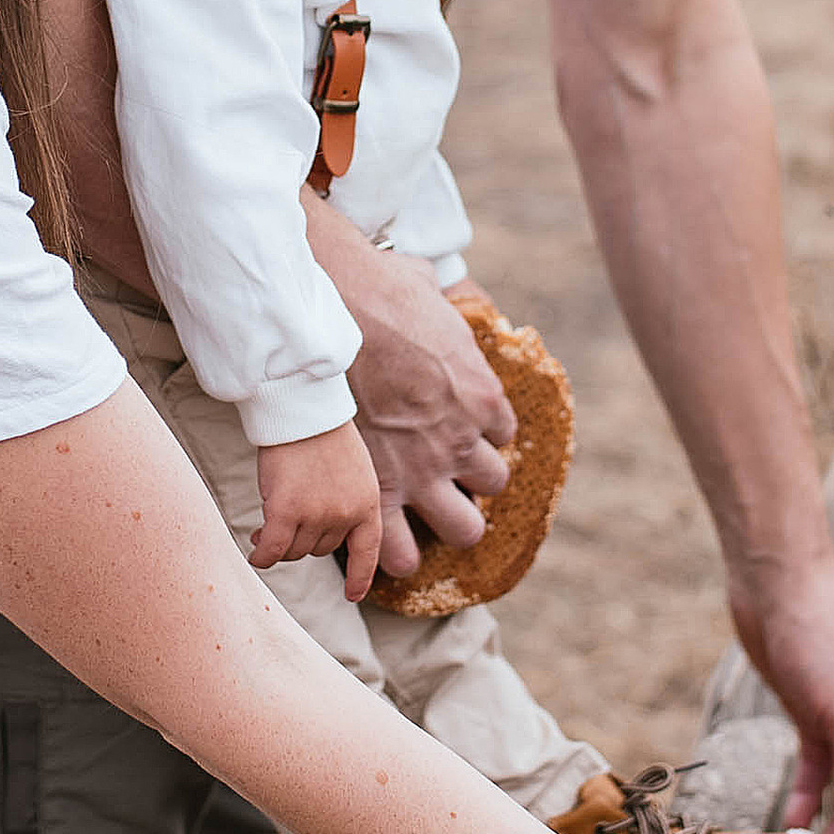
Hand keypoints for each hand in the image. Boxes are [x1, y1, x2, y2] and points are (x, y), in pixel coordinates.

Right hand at [252, 423, 384, 598]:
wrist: (303, 408)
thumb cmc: (322, 432)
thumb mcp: (352, 471)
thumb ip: (343, 503)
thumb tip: (309, 539)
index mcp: (368, 503)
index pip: (367, 552)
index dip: (361, 577)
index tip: (352, 595)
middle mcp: (346, 515)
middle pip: (319, 549)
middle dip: (302, 537)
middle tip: (284, 520)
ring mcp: (317, 515)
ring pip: (294, 550)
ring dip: (279, 540)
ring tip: (266, 519)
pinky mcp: (286, 511)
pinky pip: (272, 549)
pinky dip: (262, 555)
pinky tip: (255, 550)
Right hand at [310, 221, 513, 580]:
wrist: (332, 317)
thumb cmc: (376, 292)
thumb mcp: (427, 288)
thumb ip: (437, 298)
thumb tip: (430, 280)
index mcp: (483, 396)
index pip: (502, 434)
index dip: (477, 432)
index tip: (453, 426)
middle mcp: (463, 442)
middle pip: (493, 484)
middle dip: (471, 482)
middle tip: (442, 474)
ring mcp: (425, 473)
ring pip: (464, 529)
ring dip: (446, 522)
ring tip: (420, 516)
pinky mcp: (381, 492)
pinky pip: (399, 552)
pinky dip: (392, 553)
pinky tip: (382, 546)